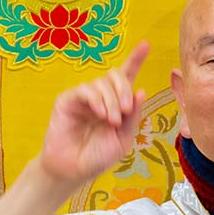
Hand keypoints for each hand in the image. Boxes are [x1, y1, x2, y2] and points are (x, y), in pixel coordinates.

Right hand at [37, 41, 149, 187]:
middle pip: (116, 76)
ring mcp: (83, 97)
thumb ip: (132, 116)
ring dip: (111, 100)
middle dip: (124, 90)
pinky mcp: (67, 100)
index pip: (127, 76)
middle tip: (124, 111)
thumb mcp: (123, 139)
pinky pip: (85, 90)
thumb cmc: (98, 156)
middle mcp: (100, 96)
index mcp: (116, 103)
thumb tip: (140, 91)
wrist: (73, 170)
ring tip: (111, 121)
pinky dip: (96, 100)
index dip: (136, 59)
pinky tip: (100, 114)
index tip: (146, 44)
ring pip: (102, 83)